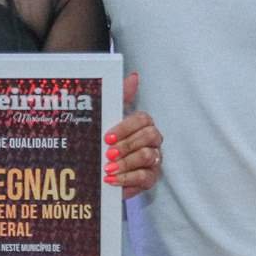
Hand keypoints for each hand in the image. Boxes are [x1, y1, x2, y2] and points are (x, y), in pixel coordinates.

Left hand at [104, 72, 161, 198]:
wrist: (102, 168)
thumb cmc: (109, 140)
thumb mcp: (111, 117)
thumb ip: (122, 96)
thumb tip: (134, 76)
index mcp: (144, 124)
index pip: (144, 119)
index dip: (126, 127)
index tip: (108, 136)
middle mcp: (153, 140)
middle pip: (150, 137)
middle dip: (127, 145)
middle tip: (108, 153)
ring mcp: (154, 159)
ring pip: (148, 157)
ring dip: (126, 163)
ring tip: (108, 168)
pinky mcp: (150, 178)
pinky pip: (145, 177)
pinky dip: (127, 179)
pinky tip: (111, 180)